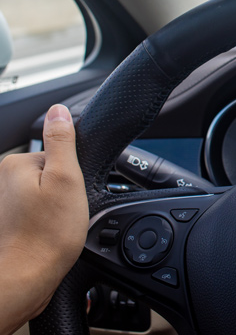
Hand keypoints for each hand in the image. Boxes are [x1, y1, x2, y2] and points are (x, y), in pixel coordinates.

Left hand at [0, 105, 87, 333]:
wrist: (25, 280)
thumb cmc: (46, 236)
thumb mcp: (66, 178)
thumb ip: (62, 141)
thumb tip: (59, 110)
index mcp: (15, 164)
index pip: (57, 155)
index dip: (73, 173)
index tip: (73, 193)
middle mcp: (2, 181)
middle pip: (49, 175)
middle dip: (64, 192)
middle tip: (66, 213)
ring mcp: (3, 204)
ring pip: (44, 197)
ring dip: (55, 210)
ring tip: (56, 228)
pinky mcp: (8, 224)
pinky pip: (36, 215)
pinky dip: (45, 224)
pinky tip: (47, 237)